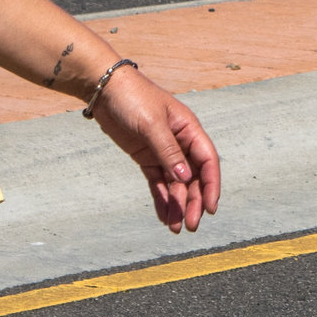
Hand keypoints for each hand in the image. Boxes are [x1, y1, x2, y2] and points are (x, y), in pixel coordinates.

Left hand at [90, 70, 222, 233]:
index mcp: (189, 129)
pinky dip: (161, 199)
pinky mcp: (146, 158)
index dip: (211, 185)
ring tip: (176, 228)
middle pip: (193, 177)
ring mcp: (163, 151)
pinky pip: (158, 183)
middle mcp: (180, 142)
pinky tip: (164, 217)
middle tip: (191, 225)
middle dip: (194, 201)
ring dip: (178, 205)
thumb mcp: (151, 124)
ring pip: (175, 184)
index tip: (210, 208)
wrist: (105, 89)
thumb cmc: (133, 97)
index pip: (207, 161)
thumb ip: (168, 151)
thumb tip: (185, 178)